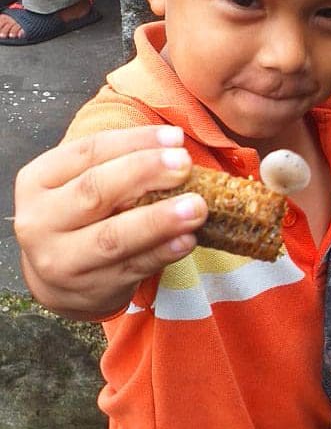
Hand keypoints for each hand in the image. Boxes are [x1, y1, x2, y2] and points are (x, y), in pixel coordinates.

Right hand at [14, 125, 207, 319]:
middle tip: (184, 164)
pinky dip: (162, 253)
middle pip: (95, 191)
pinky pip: (132, 269)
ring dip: (159, 220)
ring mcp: (61, 261)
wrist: (53, 277)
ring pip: (113, 237)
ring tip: (196, 207)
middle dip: (144, 173)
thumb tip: (174, 146)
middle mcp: (40, 221)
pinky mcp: (89, 290)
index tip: (176, 138)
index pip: (89, 152)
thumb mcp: (78, 182)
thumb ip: (115, 163)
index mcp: (37, 181)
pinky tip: (187, 240)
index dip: (135, 142)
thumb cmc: (78, 215)